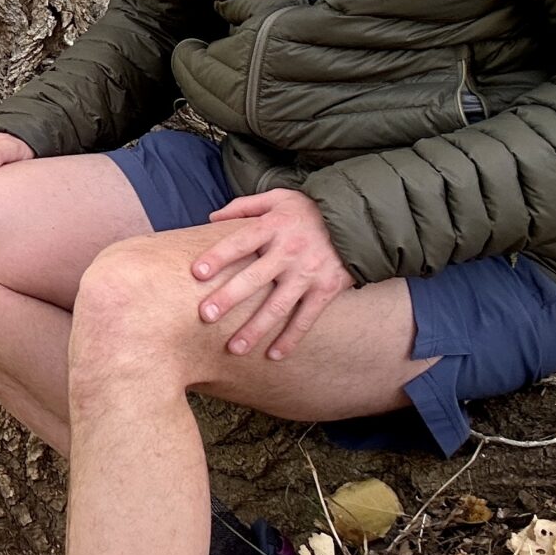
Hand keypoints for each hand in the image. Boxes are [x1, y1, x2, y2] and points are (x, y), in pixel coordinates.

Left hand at [190, 188, 355, 360]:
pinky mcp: (326, 290)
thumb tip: (210, 219)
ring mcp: (309, 273)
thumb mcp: (278, 198)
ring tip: (235, 348)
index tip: (197, 273)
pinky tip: (274, 356)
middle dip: (230, 297)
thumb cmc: (309, 210)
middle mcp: (290, 250)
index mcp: (274, 226)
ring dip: (256, 328)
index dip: (219, 256)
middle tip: (206, 315)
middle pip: (255, 277)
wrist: (358, 221)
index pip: (241, 241)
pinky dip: (291, 338)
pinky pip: (307, 318)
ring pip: (279, 305)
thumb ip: (244, 207)